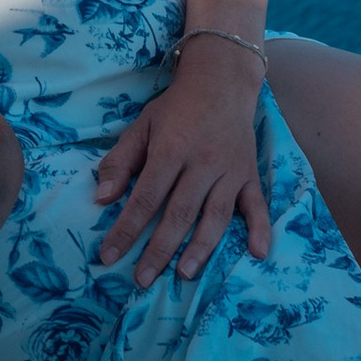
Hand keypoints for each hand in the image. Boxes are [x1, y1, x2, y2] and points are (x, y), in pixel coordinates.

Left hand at [93, 56, 275, 284]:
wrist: (221, 81)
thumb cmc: (176, 108)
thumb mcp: (141, 125)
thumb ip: (120, 161)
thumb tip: (101, 198)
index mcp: (171, 150)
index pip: (145, 197)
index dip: (126, 228)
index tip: (108, 255)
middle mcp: (202, 163)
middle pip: (179, 213)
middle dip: (159, 249)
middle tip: (142, 279)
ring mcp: (230, 171)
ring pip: (216, 216)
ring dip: (201, 248)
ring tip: (184, 274)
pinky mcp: (250, 174)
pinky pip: (257, 205)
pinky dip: (260, 229)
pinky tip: (257, 254)